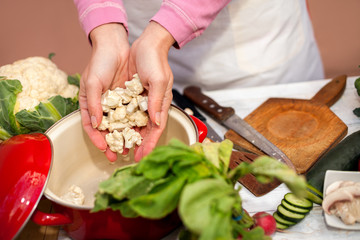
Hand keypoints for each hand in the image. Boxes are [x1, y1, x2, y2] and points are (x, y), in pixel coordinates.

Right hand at [79, 23, 129, 161]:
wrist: (116, 46)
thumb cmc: (100, 62)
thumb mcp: (93, 82)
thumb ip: (94, 103)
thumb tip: (96, 124)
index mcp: (90, 103)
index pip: (90, 126)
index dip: (96, 139)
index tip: (103, 149)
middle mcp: (102, 106)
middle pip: (106, 129)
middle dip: (111, 144)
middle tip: (116, 157)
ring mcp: (116, 103)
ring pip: (120, 125)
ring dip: (124, 138)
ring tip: (130, 150)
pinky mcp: (128, 99)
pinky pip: (131, 115)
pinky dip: (134, 125)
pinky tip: (139, 134)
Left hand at [128, 21, 175, 160]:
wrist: (146, 44)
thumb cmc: (156, 61)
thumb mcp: (159, 81)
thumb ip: (157, 102)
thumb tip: (157, 122)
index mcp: (159, 104)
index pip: (155, 129)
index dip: (149, 144)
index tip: (142, 156)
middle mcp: (149, 106)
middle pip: (143, 130)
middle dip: (136, 144)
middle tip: (128, 157)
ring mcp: (139, 101)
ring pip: (132, 124)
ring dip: (126, 136)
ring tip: (117, 148)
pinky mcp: (129, 95)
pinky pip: (123, 112)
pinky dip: (118, 122)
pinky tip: (111, 130)